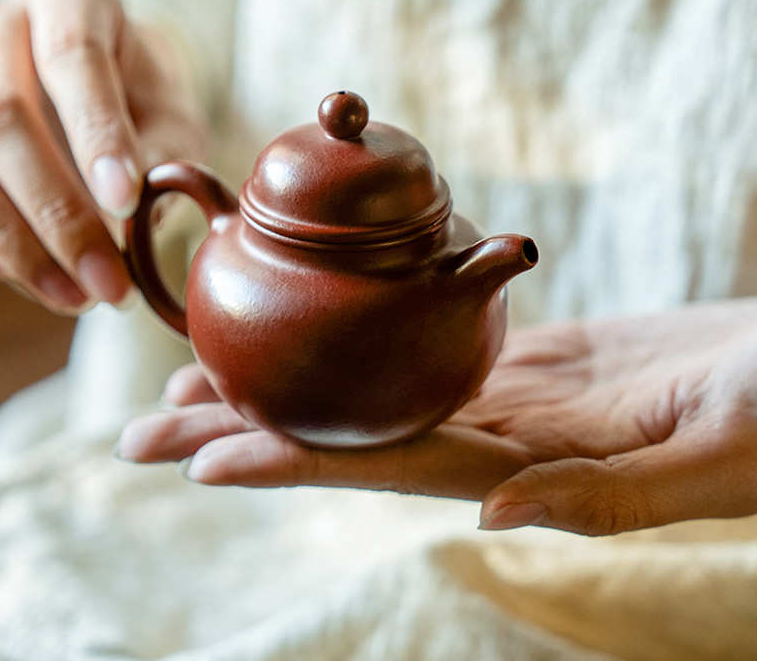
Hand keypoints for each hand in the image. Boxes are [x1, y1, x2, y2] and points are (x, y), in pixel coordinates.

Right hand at [0, 0, 208, 310]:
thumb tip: (129, 227)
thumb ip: (162, 156)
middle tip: (109, 282)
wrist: (99, 82)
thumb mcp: (174, 115)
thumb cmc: (145, 96)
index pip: (73, 58)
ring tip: (80, 298)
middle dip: (55, 213)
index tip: (125, 203)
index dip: (96, 135)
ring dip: (17, 245)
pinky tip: (43, 283)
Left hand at [117, 298, 756, 535]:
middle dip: (250, 430)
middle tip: (151, 426)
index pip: (381, 465)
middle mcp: (493, 439)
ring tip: (203, 376)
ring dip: (288, 384)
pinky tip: (316, 331)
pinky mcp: (523, 358)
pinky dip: (359, 340)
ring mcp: (502, 396)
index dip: (290, 460)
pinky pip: (421, 347)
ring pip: (371, 390)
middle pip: (349, 434)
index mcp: (524, 468)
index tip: (203, 456)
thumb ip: (605, 498)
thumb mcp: (707, 458)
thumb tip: (495, 520)